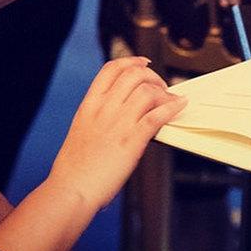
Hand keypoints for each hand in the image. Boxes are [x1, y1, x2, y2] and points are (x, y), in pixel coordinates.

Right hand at [47, 56, 187, 211]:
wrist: (72, 190)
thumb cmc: (75, 167)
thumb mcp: (81, 128)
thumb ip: (99, 113)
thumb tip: (121, 106)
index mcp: (89, 104)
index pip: (111, 69)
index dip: (131, 61)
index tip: (143, 63)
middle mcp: (104, 109)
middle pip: (134, 74)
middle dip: (152, 76)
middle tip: (160, 86)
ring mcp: (118, 123)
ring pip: (147, 91)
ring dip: (163, 92)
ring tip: (169, 99)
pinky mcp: (131, 141)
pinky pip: (157, 115)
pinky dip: (171, 107)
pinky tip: (178, 105)